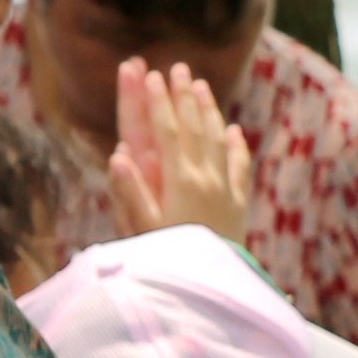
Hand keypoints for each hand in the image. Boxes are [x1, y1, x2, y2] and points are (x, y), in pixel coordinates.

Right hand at [109, 57, 253, 243]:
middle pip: (195, 128)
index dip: (158, 102)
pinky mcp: (238, 203)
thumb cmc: (170, 260)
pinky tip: (233, 130)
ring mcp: (225, 189)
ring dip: (209, 111)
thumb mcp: (142, 230)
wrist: (214, 289)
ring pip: (218, 140)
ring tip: (202, 86)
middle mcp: (206, 178)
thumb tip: (117, 154)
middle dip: (184, 96)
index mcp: (180, 181)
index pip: (167, 132)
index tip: (150, 75)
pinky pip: (239, 167)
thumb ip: (130, 192)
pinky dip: (236, 145)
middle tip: (177, 68)